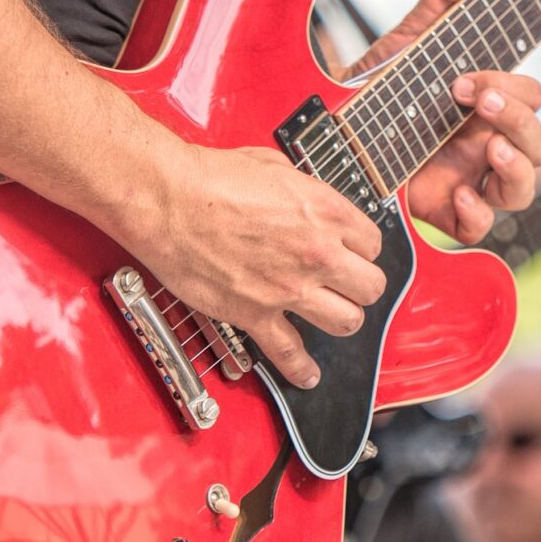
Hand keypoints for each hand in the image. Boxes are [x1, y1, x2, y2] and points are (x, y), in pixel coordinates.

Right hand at [123, 141, 386, 388]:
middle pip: (371, 287)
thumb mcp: (274, 167)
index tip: (351, 252)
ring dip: (342, 319)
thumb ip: (304, 192)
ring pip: (347, 321)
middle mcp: (317, 254)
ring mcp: (289, 288)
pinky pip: (289, 353)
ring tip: (332, 315)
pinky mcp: (256, 314)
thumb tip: (309, 201)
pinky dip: (300, 368)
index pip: (373, 244)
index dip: (361, 249)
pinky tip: (307, 374)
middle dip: (361, 286)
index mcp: (326, 213)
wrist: (167, 200)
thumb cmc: (211, 178)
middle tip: (347, 284)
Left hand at [352, 0, 540, 241]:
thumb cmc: (376, 87)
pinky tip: (458, 196)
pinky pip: (480, 226)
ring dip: (517, 168)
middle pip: (538, 143)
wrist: (324, 131)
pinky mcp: (443, 213)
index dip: (513, 88)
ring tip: (491, 150)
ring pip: (523, 187)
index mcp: (488, 104)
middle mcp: (486, 143)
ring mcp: (469, 180)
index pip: (530, 97)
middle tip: (479, 103)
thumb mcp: (407, 38)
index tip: (469, 78)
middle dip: (519, 121)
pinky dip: (478, 214)